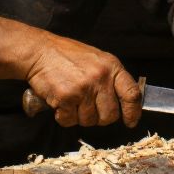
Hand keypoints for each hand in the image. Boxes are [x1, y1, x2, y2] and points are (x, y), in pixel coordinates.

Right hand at [25, 34, 141, 127]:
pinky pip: (69, 120)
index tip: (131, 121)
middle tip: (89, 108)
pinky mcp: (66, 97)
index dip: (133, 112)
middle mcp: (100, 77)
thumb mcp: (98, 60)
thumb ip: (111, 78)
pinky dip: (64, 117)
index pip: (132, 94)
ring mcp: (83, 88)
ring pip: (89, 121)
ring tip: (72, 100)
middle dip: (100, 118)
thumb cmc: (68, 56)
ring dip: (79, 116)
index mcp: (112, 67)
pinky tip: (60, 103)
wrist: (40, 52)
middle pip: (110, 115)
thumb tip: (125, 103)